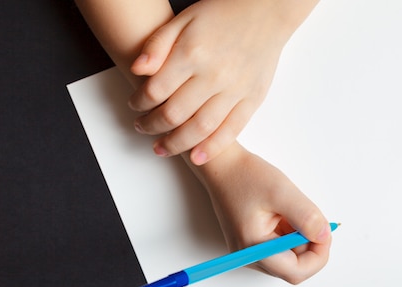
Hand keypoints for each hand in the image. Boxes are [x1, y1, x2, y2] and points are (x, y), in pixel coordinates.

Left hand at [128, 0, 300, 164]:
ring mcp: (235, 90)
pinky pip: (231, 130)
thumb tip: (137, 70)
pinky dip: (212, 148)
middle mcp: (213, 75)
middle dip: (152, 126)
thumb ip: (158, 44)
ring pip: (200, 128)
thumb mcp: (184, 19)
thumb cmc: (223, 14)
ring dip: (177, 143)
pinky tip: (197, 157)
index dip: (139, 103)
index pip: (155, 90)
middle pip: (174, 114)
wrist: (266, 11)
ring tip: (162, 148)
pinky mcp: (252, 99)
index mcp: (192, 53)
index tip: (134, 105)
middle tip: (142, 128)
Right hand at [191, 142, 332, 283]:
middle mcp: (248, 256)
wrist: (222, 166)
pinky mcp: (251, 244)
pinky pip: (280, 249)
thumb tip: (324, 236)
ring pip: (289, 258)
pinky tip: (284, 214)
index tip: (325, 232)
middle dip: (310, 246)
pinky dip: (291, 234)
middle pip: (293, 268)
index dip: (318, 256)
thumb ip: (306, 217)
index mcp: (253, 247)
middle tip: (313, 219)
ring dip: (300, 239)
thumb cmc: (245, 176)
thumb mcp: (282, 192)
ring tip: (291, 212)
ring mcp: (249, 252)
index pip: (295, 272)